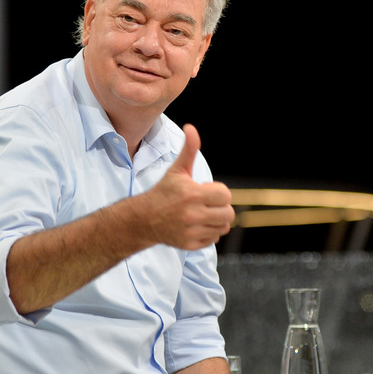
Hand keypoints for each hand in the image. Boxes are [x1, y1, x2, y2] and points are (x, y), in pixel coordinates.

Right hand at [144, 124, 234, 250]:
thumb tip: (191, 128)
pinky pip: (213, 240)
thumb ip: (189, 150)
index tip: (206, 191)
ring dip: (216, 220)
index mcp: (192, 194)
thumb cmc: (164, 192)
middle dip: (221, 207)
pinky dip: (208, 233)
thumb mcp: (177, 170)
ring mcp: (191, 232)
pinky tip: (196, 225)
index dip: (218, 192)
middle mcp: (192, 214)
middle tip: (207, 204)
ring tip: (203, 214)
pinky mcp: (190, 245)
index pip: (226, 195)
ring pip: (223, 228)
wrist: (144, 219)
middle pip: (229, 214)